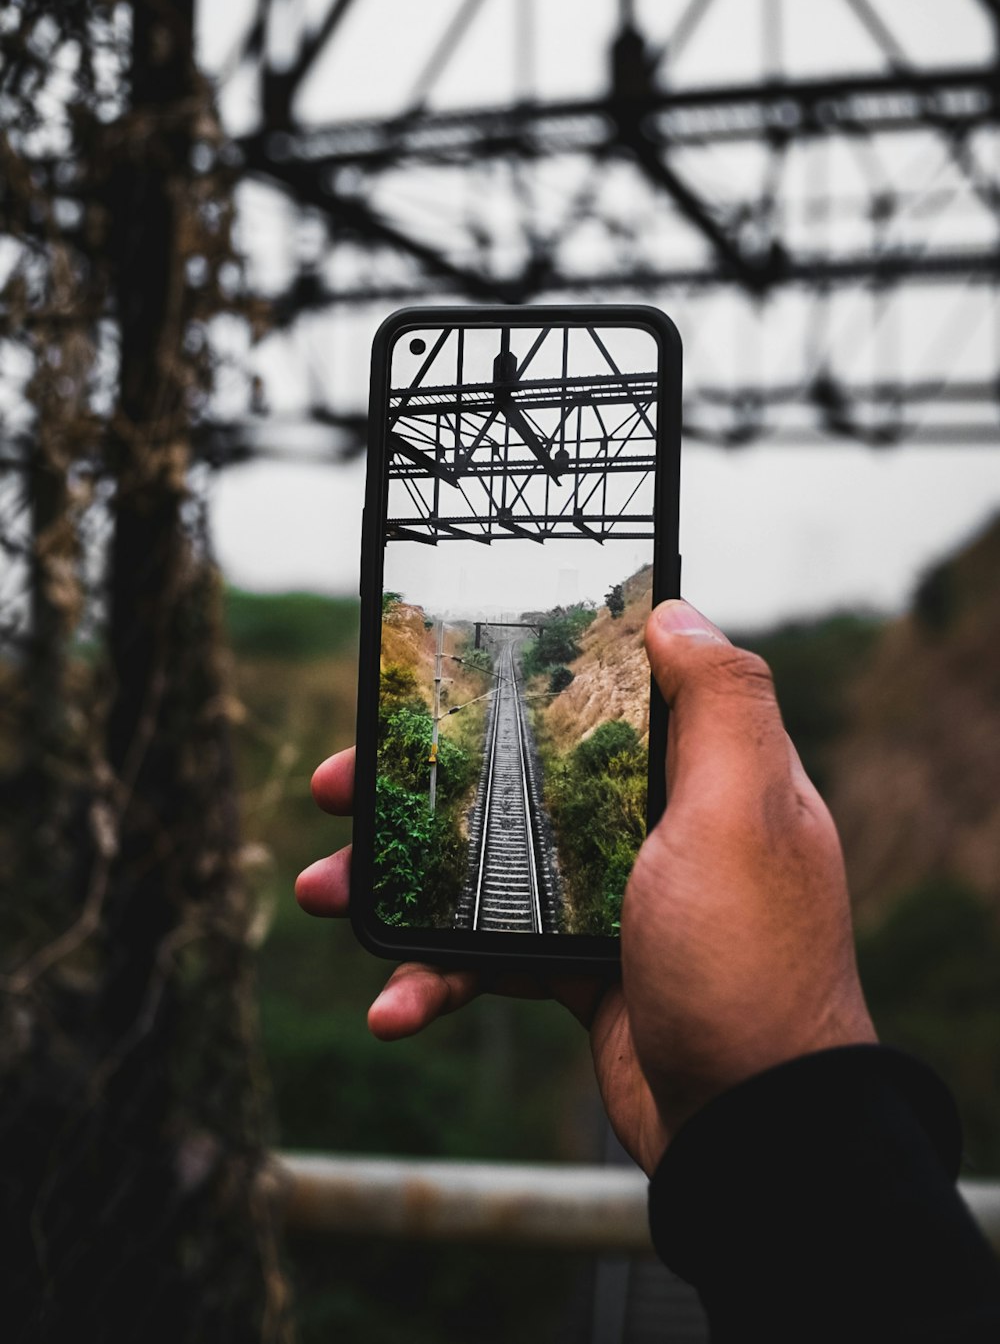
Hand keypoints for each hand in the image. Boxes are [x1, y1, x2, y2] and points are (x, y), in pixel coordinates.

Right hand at [296, 600, 875, 1174]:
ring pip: (487, 865)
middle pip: (518, 776)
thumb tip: (675, 610)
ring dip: (398, 881)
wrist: (752, 1128)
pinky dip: (435, 977)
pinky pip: (490, 956)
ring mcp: (613, 900)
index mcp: (700, 773)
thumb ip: (722, 704)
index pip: (599, 695)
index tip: (435, 673)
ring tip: (321, 892)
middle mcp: (656, 826)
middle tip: (336, 783)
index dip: (514, 678)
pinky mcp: (582, 969)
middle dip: (419, 782)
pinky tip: (392, 1005)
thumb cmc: (749, 960)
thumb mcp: (745, 812)